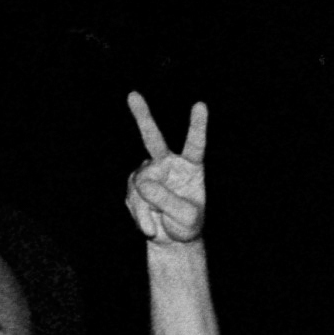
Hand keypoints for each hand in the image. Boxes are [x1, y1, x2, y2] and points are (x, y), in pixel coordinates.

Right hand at [125, 93, 209, 245]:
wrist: (172, 239)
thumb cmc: (187, 225)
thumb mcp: (187, 218)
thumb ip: (169, 201)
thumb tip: (143, 183)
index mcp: (191, 167)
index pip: (195, 145)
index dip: (197, 126)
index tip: (200, 105)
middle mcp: (168, 165)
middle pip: (153, 138)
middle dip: (142, 117)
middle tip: (132, 95)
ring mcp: (148, 173)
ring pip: (142, 185)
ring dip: (149, 210)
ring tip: (158, 225)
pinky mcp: (134, 186)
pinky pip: (134, 200)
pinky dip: (142, 217)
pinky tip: (151, 226)